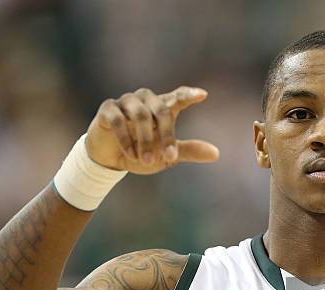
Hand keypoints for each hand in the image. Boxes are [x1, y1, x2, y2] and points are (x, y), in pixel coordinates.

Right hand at [85, 86, 218, 173]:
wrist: (111, 160)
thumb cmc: (142, 152)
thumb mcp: (166, 155)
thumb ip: (188, 151)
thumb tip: (216, 154)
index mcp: (162, 107)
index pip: (178, 96)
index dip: (189, 94)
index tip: (203, 95)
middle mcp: (146, 100)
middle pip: (161, 109)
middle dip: (166, 135)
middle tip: (169, 158)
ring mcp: (126, 102)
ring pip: (140, 115)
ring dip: (145, 141)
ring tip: (145, 161)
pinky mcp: (108, 109)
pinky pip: (118, 120)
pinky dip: (126, 140)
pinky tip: (131, 155)